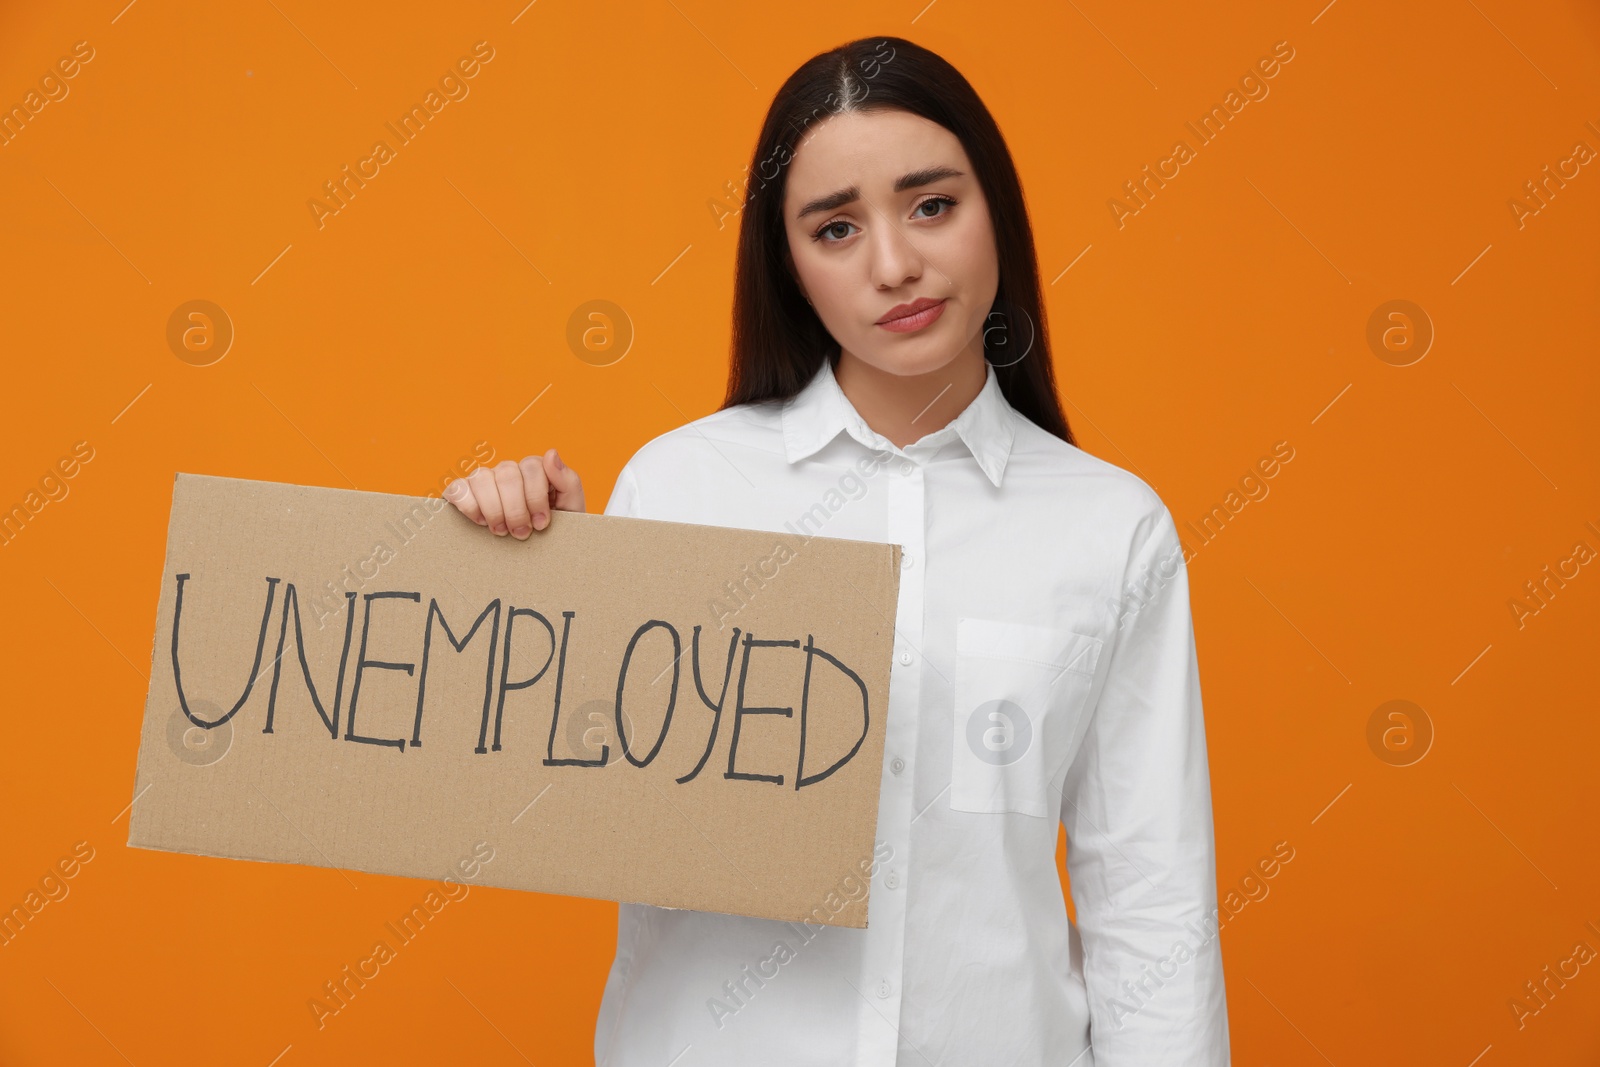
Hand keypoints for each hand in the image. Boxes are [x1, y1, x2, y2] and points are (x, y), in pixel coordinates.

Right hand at [443, 450, 584, 538]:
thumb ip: (567, 480)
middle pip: (507, 475)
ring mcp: (484, 480)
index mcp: (534, 470)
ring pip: (482, 478)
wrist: (538, 553)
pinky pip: (458, 488)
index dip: (536, 498)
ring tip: (501, 531)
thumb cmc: (554, 529)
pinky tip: (480, 522)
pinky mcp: (463, 492)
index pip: (532, 467)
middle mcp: (508, 471)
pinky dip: (468, 505)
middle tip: (522, 533)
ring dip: (493, 509)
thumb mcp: (570, 508)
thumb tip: (551, 453)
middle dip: (516, 509)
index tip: (541, 524)